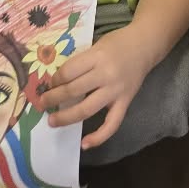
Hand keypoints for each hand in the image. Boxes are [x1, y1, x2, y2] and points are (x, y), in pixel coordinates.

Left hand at [40, 28, 153, 149]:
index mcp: (97, 56)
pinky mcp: (125, 102)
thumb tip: (58, 82)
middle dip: (53, 99)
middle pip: (73, 91)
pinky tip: (84, 144)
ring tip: (52, 121)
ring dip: (66, 117)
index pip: (68, 72)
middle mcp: (106, 74)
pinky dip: (98, 137)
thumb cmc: (118, 42)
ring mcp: (116, 90)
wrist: (146, 44)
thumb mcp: (97, 45)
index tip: (49, 83)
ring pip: (86, 109)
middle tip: (42, 103)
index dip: (55, 80)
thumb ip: (81, 62)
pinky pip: (112, 124)